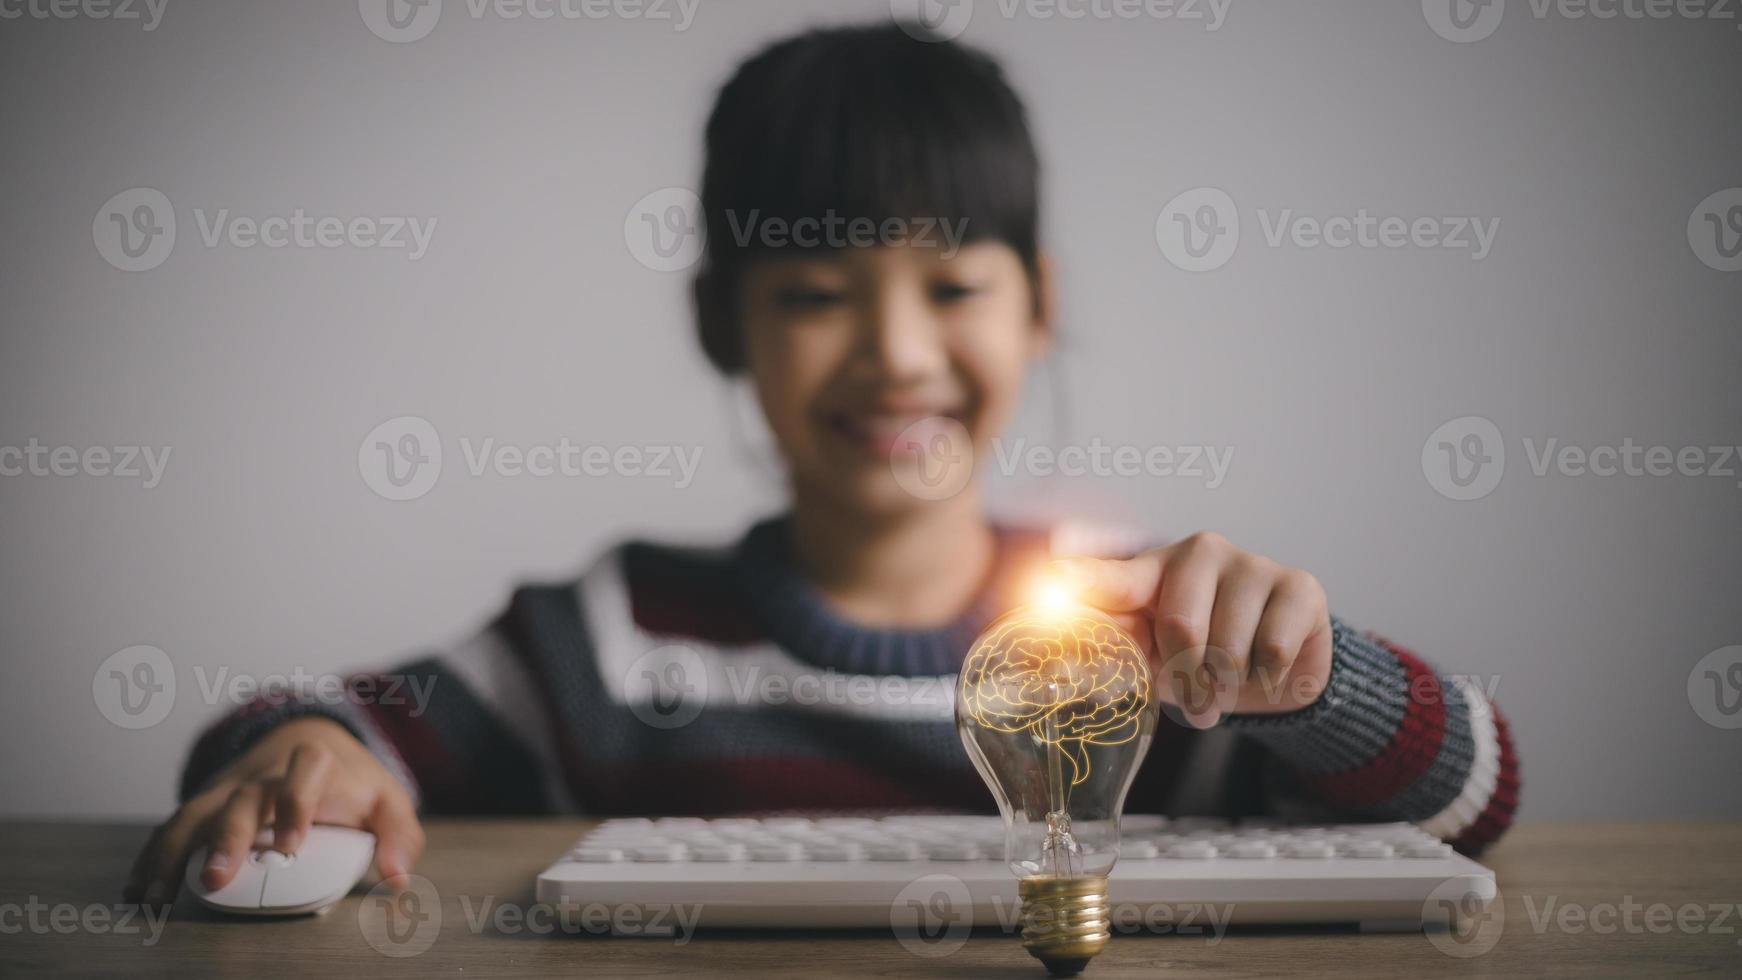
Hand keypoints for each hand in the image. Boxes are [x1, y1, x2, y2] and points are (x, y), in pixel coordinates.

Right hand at [123, 716, 422, 905]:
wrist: (307, 739)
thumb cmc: (350, 780)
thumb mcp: (388, 800)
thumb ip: (399, 836)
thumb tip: (398, 877)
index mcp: (312, 763)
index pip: (304, 774)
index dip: (296, 804)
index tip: (292, 845)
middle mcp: (263, 773)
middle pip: (240, 799)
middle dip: (227, 837)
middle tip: (216, 878)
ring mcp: (228, 787)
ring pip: (194, 813)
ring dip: (173, 853)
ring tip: (157, 895)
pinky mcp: (205, 803)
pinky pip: (172, 828)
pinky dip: (152, 857)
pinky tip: (138, 891)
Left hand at [1053, 532, 1332, 728]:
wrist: (1274, 671)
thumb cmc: (1202, 656)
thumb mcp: (1153, 657)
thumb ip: (1112, 651)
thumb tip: (1059, 666)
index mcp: (1153, 570)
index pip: (1116, 577)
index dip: (1085, 579)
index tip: (1054, 574)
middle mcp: (1201, 552)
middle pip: (1181, 625)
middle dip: (1188, 677)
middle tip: (1196, 700)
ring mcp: (1252, 563)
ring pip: (1230, 644)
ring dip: (1228, 685)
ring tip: (1229, 687)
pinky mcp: (1299, 585)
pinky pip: (1273, 649)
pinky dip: (1268, 678)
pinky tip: (1267, 668)